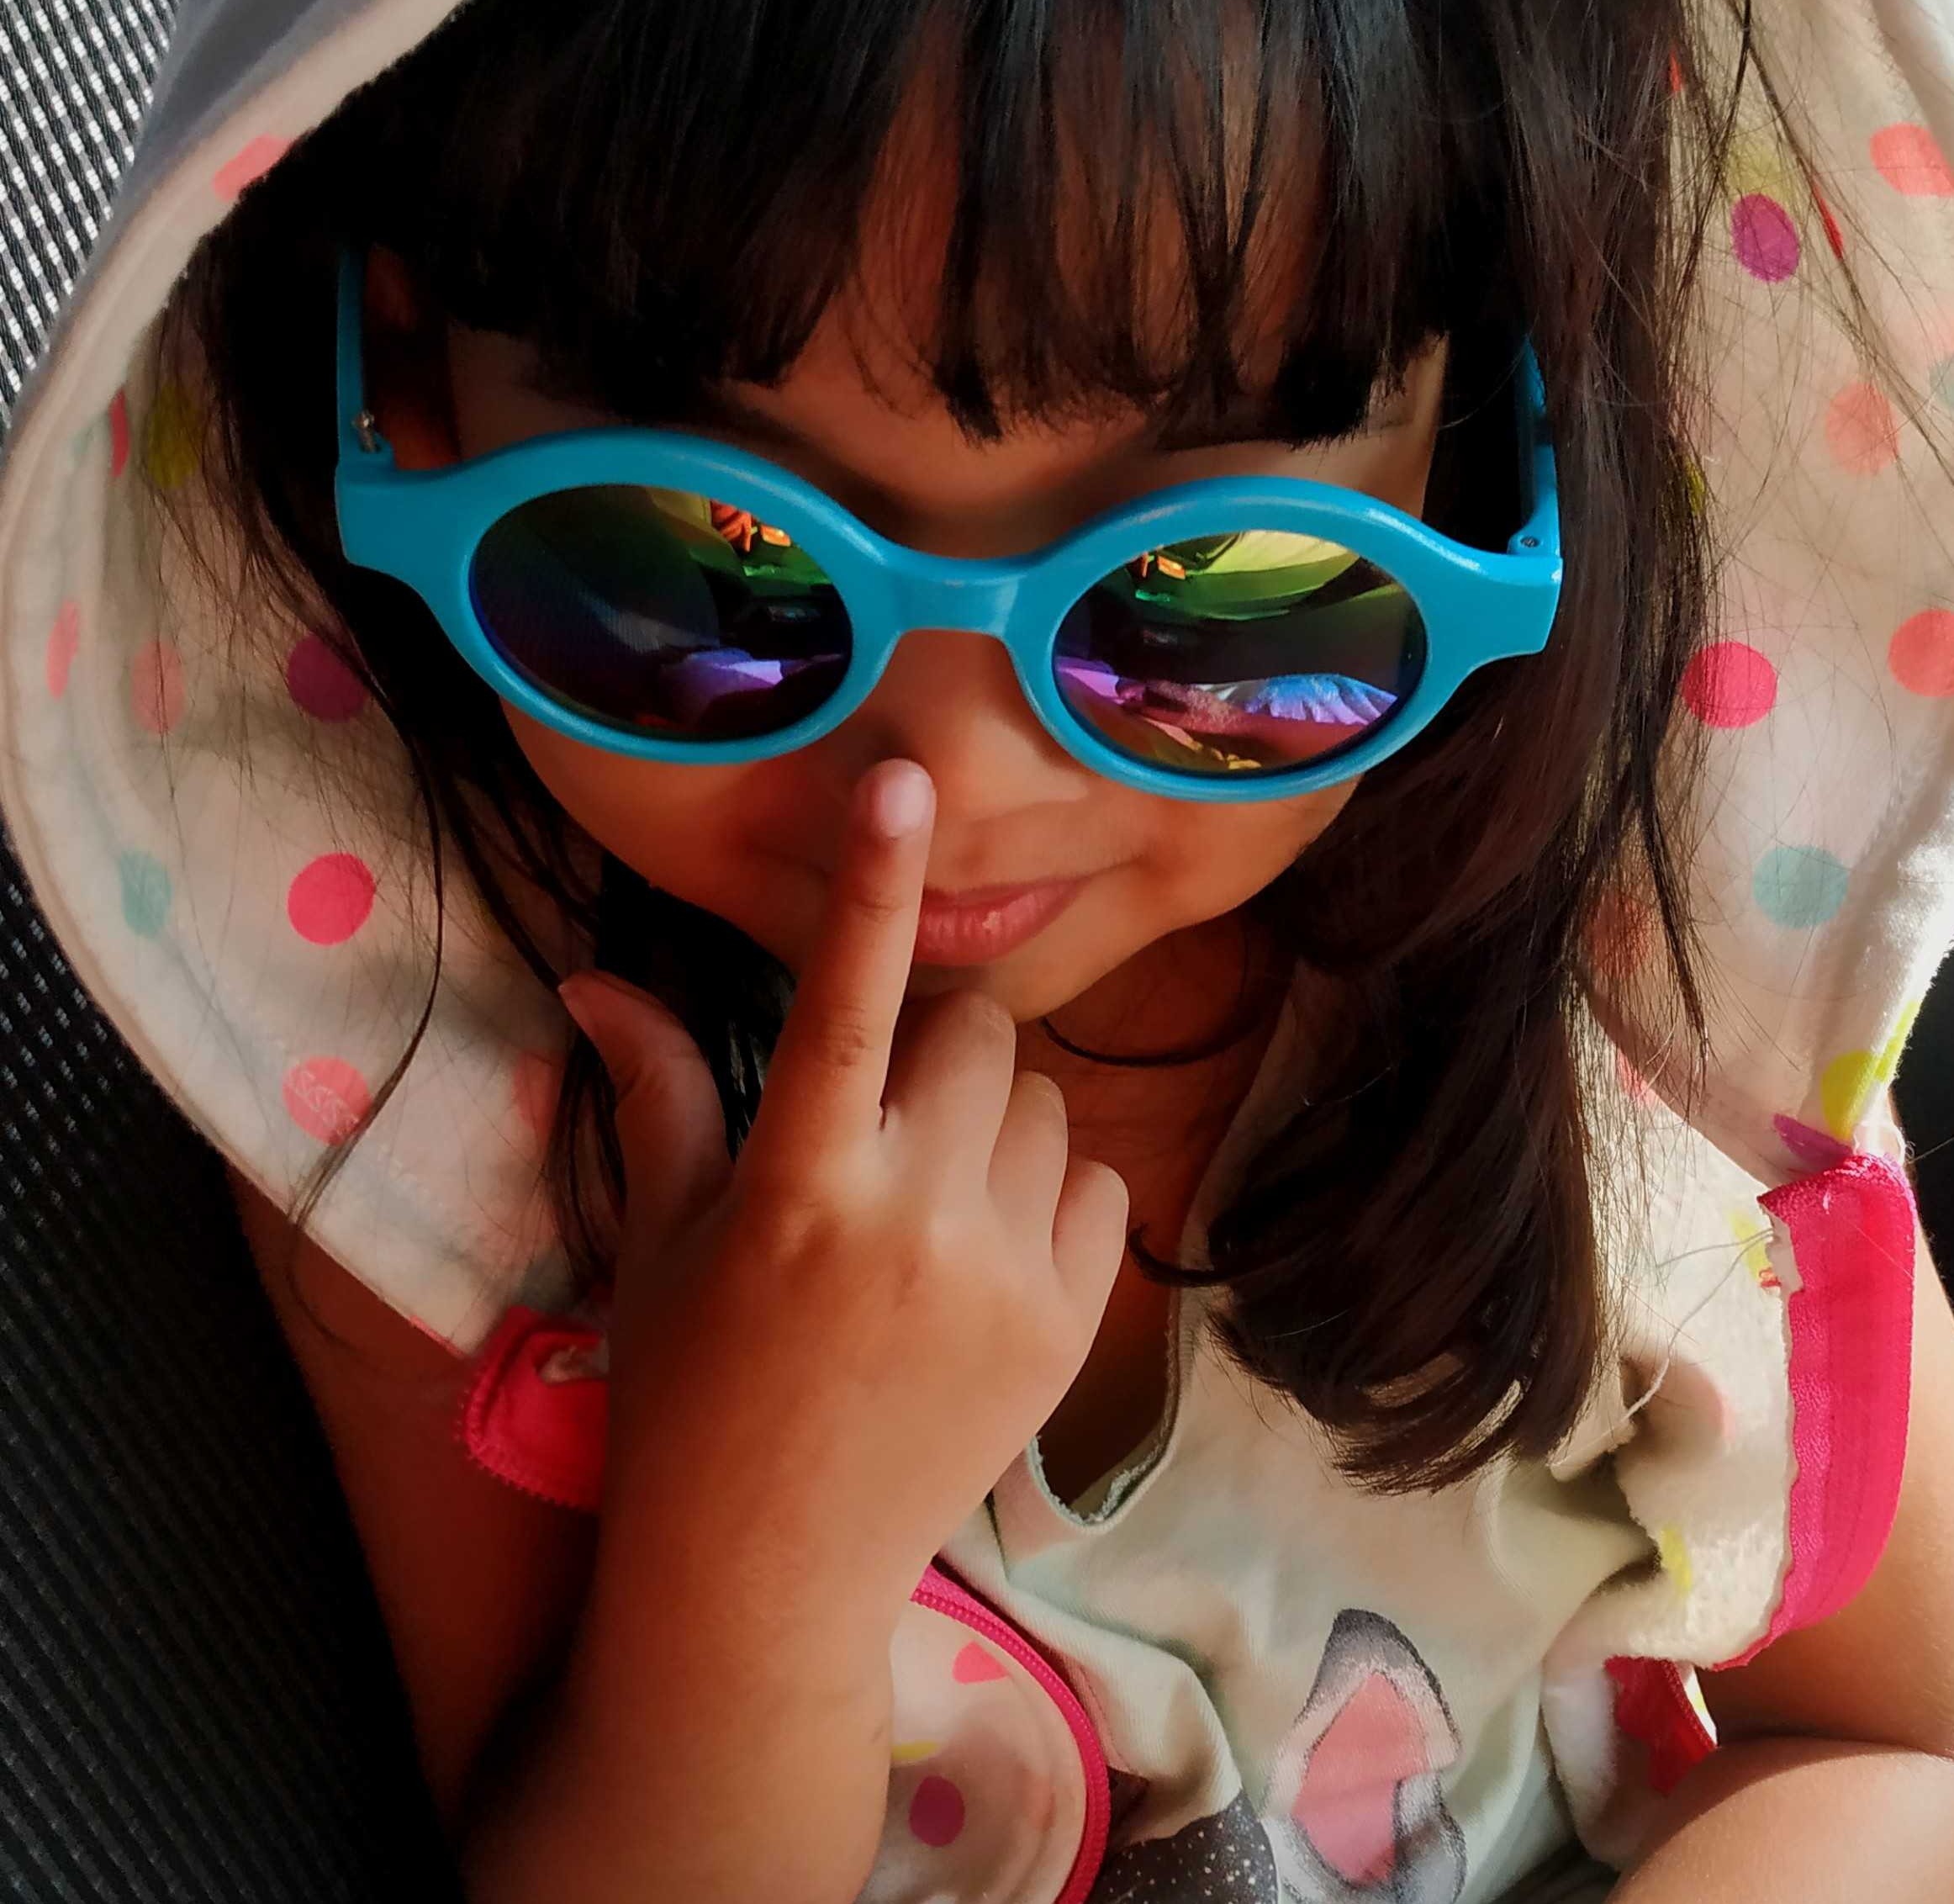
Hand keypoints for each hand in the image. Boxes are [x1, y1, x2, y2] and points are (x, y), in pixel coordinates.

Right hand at [555, 759, 1130, 1637]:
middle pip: (975, 1033)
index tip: (901, 778)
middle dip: (931, 1051)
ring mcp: (1005, 1277)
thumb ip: (654, 1091)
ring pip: (1042, 1104)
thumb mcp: (659, 1241)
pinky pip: (1100, 1184)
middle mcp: (911, 1218)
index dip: (871, 882)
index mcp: (796, 1184)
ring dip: (992, 1122)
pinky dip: (1050, 1195)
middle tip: (880, 1122)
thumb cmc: (690, 1393)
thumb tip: (591, 975)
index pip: (840, 1001)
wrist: (770, 1575)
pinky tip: (984, 1254)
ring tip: (927, 1202)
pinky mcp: (1072, 1329)